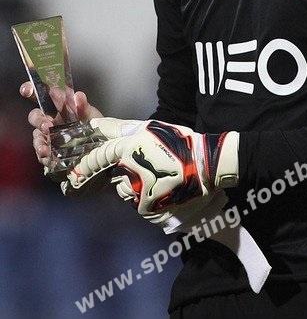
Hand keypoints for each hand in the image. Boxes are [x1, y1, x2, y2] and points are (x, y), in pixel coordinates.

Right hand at [20, 81, 102, 167]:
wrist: (99, 144)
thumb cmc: (91, 123)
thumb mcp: (89, 113)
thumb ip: (83, 104)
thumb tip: (78, 96)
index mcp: (57, 105)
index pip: (41, 95)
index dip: (31, 90)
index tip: (26, 90)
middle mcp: (50, 119)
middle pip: (36, 116)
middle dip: (38, 121)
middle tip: (47, 126)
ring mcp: (49, 135)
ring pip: (37, 136)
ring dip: (39, 142)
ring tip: (45, 149)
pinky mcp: (50, 149)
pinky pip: (42, 153)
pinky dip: (44, 156)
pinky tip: (49, 158)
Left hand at [66, 118, 238, 214]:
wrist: (206, 165)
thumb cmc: (179, 142)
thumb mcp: (149, 127)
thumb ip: (119, 127)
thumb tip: (95, 124)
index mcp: (127, 148)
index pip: (96, 159)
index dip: (84, 168)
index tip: (74, 178)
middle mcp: (129, 171)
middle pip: (113, 178)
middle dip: (122, 176)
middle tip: (145, 169)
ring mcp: (138, 191)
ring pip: (127, 192)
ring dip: (136, 187)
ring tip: (159, 176)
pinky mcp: (148, 207)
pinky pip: (140, 204)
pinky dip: (148, 198)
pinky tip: (164, 188)